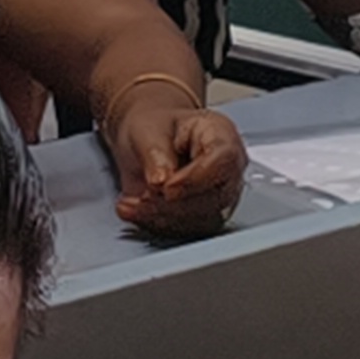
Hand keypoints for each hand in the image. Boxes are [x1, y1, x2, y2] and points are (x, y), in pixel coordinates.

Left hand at [106, 92, 246, 239]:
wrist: (147, 141)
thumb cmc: (154, 128)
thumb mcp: (146, 130)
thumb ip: (155, 154)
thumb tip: (161, 180)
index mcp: (220, 135)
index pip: (223, 161)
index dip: (195, 179)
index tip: (166, 187)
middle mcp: (227, 168)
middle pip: (215, 195)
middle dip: (173, 202)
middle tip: (143, 194)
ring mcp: (219, 195)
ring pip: (201, 219)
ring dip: (161, 215)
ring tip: (132, 202)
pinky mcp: (204, 216)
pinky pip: (186, 229)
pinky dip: (155, 223)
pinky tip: (134, 210)